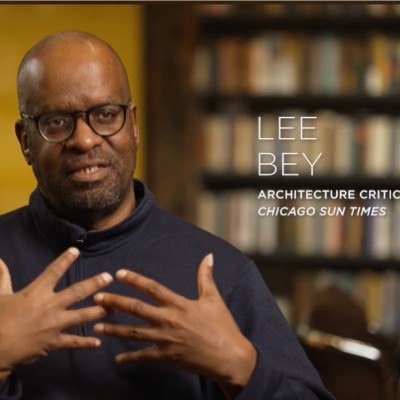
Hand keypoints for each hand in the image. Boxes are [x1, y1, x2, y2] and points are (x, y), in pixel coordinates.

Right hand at [0, 247, 112, 382]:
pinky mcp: (55, 342)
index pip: (53, 271)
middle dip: (95, 284)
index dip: (64, 260)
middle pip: (77, 292)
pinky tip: (98, 342)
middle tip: (108, 277)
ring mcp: (55, 325)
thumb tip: (0, 260)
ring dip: (99, 311)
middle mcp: (50, 306)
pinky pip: (74, 342)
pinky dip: (86, 343)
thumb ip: (3, 278)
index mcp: (36, 293)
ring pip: (82, 316)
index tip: (76, 250)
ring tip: (114, 307)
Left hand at [93, 254, 255, 398]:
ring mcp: (165, 340)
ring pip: (134, 333)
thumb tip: (209, 256)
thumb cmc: (222, 326)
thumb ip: (205, 277)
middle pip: (136, 309)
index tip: (119, 273)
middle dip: (115, 303)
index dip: (134, 279)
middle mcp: (168, 320)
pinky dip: (129, 358)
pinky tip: (117, 359)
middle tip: (97, 298)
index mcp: (179, 304)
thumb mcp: (213, 298)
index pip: (152, 288)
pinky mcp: (166, 357)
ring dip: (114, 329)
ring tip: (97, 326)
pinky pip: (143, 357)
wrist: (229, 356)